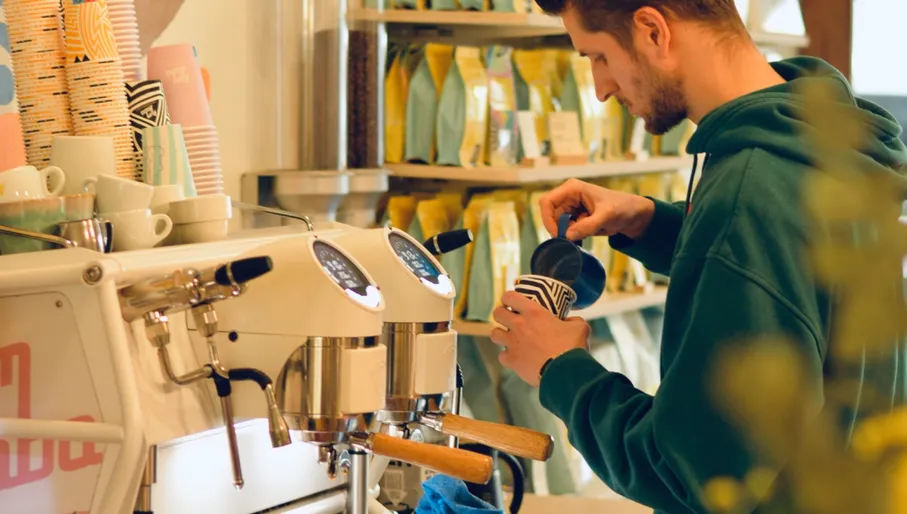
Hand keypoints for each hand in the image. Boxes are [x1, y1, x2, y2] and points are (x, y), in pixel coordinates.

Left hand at [490, 291, 591, 386]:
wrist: (564, 372)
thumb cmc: (572, 348)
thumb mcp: (579, 327)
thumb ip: (572, 320)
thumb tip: (570, 321)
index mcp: (534, 313)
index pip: (510, 296)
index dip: (509, 298)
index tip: (513, 302)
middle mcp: (519, 325)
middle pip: (497, 313)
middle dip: (502, 314)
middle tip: (510, 319)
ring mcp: (513, 343)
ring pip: (494, 334)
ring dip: (501, 335)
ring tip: (510, 338)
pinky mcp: (512, 361)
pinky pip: (502, 356)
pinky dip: (507, 356)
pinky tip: (516, 357)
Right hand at [539, 178, 654, 240]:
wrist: (632, 214)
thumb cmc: (622, 207)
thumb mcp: (606, 216)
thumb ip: (587, 226)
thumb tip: (567, 236)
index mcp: (572, 188)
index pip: (547, 202)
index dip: (547, 219)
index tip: (558, 234)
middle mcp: (568, 196)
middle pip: (550, 215)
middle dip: (559, 228)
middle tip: (573, 238)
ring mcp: (570, 207)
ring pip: (556, 224)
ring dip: (567, 232)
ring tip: (585, 233)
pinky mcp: (574, 217)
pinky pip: (565, 229)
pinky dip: (572, 235)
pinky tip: (586, 234)